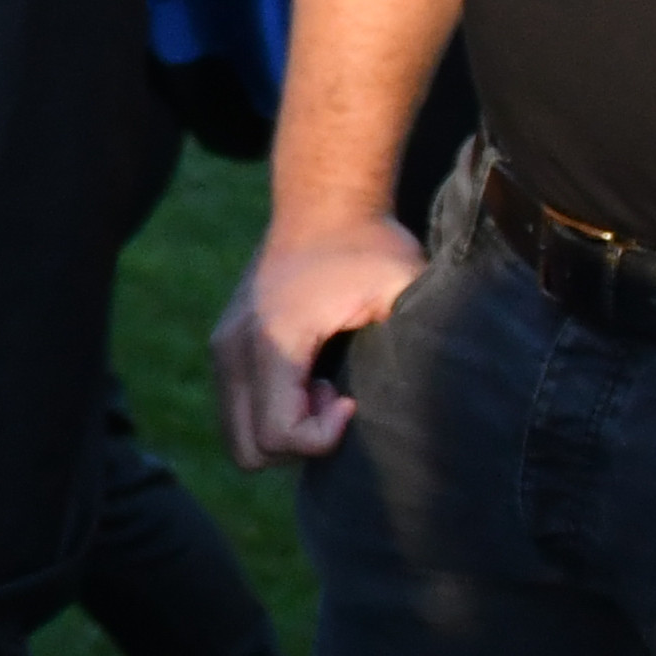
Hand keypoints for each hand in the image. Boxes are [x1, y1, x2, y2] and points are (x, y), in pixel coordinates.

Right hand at [220, 209, 420, 470]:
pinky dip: (272, 414)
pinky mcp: (225, 347)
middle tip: (337, 399)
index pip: (278, 436)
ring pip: (238, 437)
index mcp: (272, 340)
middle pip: (249, 450)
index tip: (351, 401)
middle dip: (300, 443)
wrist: (323, 205)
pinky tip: (311, 378)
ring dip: (285, 430)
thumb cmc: (369, 247)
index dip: (323, 439)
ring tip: (324, 387)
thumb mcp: (402, 286)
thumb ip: (414, 338)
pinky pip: (239, 412)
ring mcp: (223, 348)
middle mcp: (233, 348)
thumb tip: (432, 393)